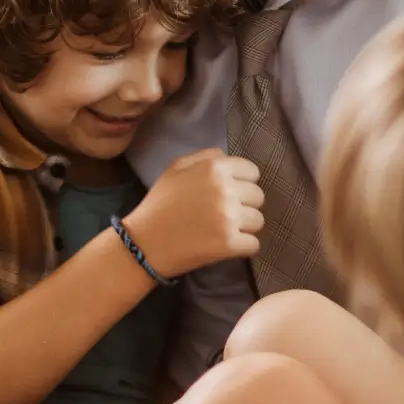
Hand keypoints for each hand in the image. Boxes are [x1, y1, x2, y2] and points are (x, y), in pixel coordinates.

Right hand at [125, 149, 263, 277]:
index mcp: (215, 168)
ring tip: (224, 229)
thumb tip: (227, 157)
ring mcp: (229, 218)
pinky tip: (226, 245)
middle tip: (225, 213)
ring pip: (258, 220)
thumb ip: (205, 157)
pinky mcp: (229, 244)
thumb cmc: (160, 204)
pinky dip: (243, 246)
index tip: (231, 192)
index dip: (243, 182)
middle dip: (245, 204)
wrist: (145, 243)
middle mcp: (226, 190)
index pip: (252, 172)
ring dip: (245, 226)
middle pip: (258, 196)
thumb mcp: (176, 168)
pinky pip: (254, 244)